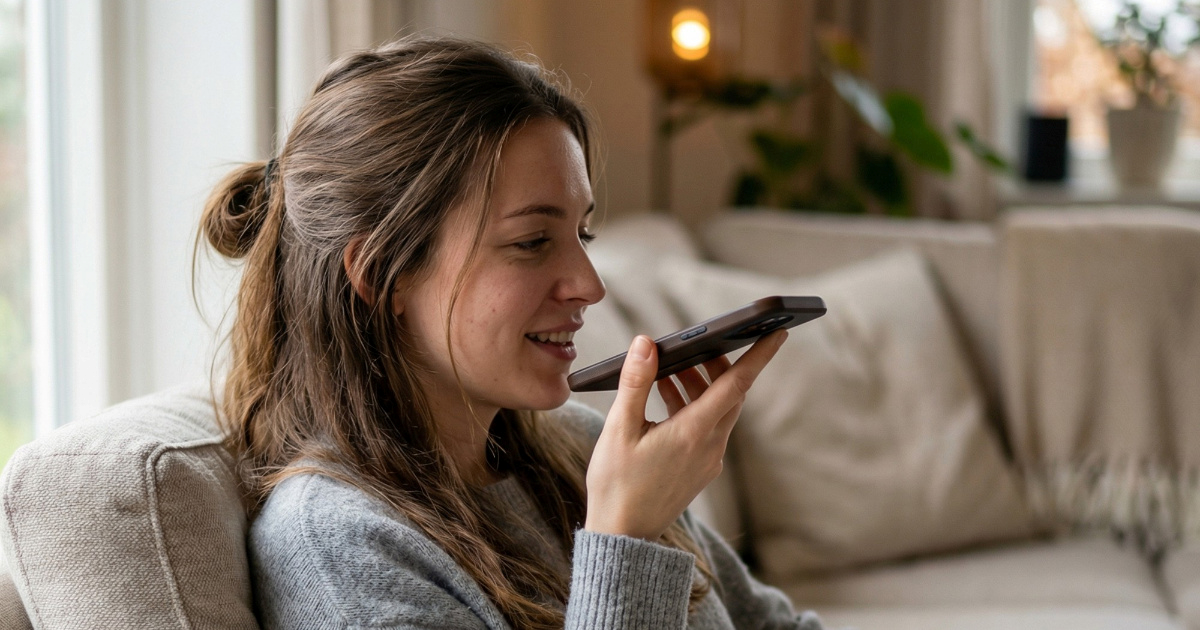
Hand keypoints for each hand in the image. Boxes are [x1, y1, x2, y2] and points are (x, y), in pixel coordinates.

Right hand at [583, 330, 786, 540]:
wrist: (622, 537)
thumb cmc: (616, 485)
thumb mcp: (619, 428)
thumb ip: (636, 382)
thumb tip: (646, 343)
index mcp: (694, 433)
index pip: (737, 384)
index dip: (759, 355)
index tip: (779, 332)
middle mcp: (709, 447)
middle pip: (729, 394)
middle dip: (717, 364)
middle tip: (695, 344)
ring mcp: (707, 461)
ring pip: (717, 411)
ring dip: (699, 385)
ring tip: (667, 370)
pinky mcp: (699, 470)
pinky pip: (706, 428)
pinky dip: (692, 406)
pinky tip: (664, 397)